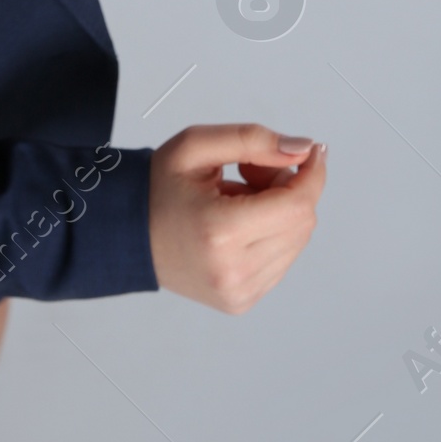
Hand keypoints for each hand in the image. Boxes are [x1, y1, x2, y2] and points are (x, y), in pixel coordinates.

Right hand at [148, 123, 324, 312]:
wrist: (127, 235)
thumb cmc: (158, 188)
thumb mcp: (196, 146)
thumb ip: (253, 140)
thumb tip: (303, 149)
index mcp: (219, 232)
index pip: (297, 204)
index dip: (313, 173)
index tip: (311, 151)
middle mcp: (232, 271)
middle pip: (302, 222)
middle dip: (289, 188)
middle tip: (251, 170)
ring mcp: (239, 293)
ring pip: (296, 241)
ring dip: (281, 212)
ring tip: (239, 198)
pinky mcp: (241, 302)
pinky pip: (282, 260)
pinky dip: (271, 235)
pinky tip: (239, 223)